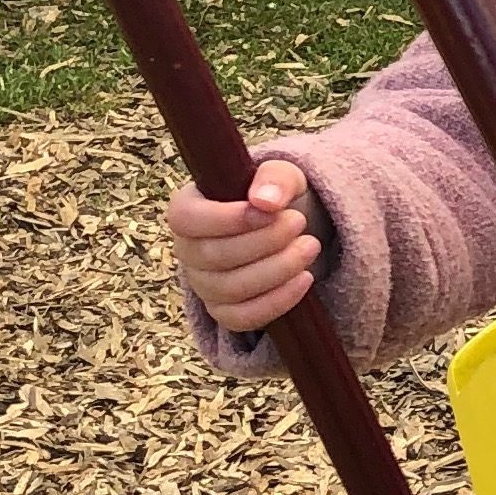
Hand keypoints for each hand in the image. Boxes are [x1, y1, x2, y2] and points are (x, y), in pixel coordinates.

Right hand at [166, 160, 321, 331]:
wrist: (290, 232)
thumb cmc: (275, 198)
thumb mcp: (281, 176)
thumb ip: (275, 178)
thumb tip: (265, 201)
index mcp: (187, 210)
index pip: (186, 219)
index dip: (226, 218)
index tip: (269, 212)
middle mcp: (187, 250)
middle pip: (213, 256)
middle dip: (264, 241)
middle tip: (300, 223)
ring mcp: (203, 285)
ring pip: (229, 289)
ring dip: (277, 269)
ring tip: (310, 246)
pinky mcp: (223, 311)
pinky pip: (241, 318)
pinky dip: (277, 301)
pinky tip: (304, 279)